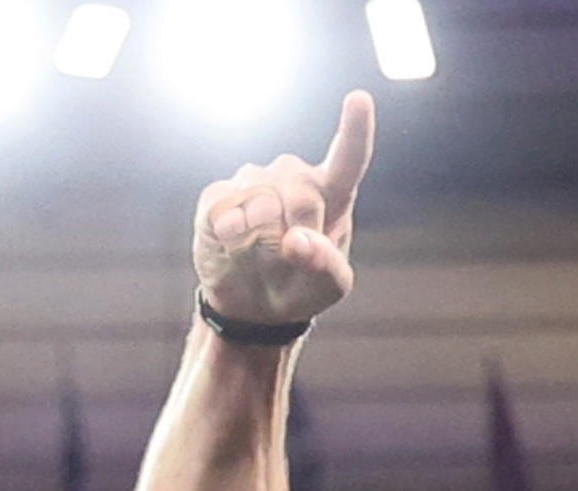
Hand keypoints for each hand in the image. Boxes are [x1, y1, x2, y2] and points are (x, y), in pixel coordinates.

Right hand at [193, 92, 373, 332]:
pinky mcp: (218, 196)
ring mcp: (253, 181)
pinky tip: (233, 243)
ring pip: (262, 202)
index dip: (354, 129)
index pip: (348, 159)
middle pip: (303, 195)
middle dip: (300, 234)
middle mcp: (293, 177)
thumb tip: (296, 240)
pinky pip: (224, 209)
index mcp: (332, 194)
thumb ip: (326, 265)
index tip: (359, 98)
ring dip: (264, 240)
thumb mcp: (330, 287)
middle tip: (291, 258)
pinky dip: (230, 234)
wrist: (255, 305)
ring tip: (263, 254)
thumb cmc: (302, 287)